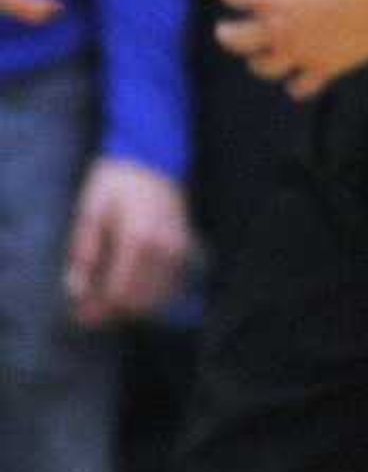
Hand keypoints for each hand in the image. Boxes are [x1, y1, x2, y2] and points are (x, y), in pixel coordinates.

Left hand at [66, 157, 192, 327]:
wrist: (152, 155)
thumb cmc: (116, 181)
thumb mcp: (90, 212)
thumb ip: (84, 254)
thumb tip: (77, 292)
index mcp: (137, 239)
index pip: (121, 292)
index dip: (100, 310)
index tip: (81, 316)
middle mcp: (164, 247)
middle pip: (142, 300)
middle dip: (114, 312)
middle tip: (90, 313)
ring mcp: (179, 247)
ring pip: (160, 296)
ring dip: (134, 306)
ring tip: (108, 304)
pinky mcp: (186, 245)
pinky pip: (172, 283)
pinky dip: (153, 294)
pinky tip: (134, 291)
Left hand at [213, 0, 367, 98]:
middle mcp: (278, 29)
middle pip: (234, 40)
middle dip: (227, 31)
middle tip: (227, 27)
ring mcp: (302, 52)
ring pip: (263, 67)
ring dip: (256, 59)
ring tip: (261, 52)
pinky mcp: (327, 67)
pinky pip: (300, 87)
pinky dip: (294, 84)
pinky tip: (296, 77)